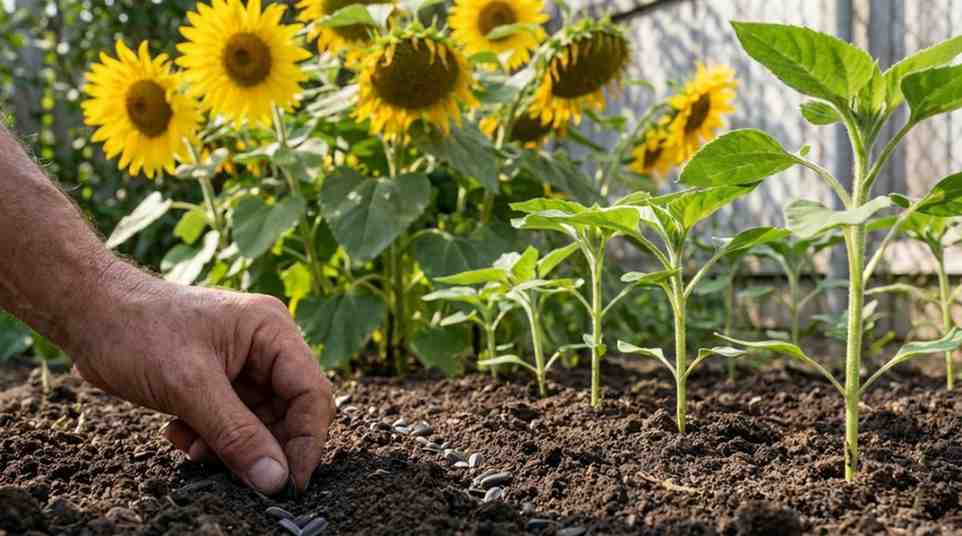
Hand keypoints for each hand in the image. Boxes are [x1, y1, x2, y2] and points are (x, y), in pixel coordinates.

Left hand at [70, 263, 334, 494]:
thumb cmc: (138, 330)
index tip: (290, 484)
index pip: (311, 393)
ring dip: (229, 445)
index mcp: (272, 331)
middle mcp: (266, 345)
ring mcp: (244, 363)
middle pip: (289, 412)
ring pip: (259, 423)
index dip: (306, 441)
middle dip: (260, 445)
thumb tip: (275, 481)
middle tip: (232, 472)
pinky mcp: (220, 380)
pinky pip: (233, 422)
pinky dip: (210, 437)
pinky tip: (180, 433)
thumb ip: (236, 434)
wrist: (89, 313)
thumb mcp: (189, 386)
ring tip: (193, 445)